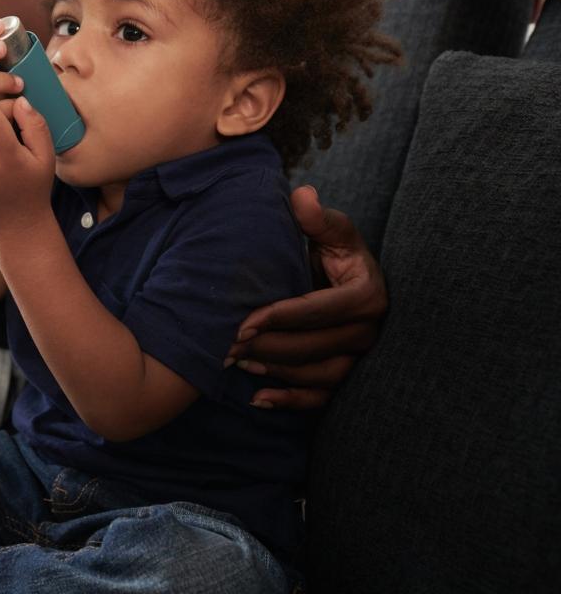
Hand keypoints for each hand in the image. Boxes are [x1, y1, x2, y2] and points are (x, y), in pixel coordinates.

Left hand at [226, 186, 386, 409]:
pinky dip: (291, 401)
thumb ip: (316, 217)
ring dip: (276, 372)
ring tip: (238, 362)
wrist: (341, 280)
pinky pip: (323, 399)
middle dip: (269, 347)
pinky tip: (258, 399)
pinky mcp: (349, 377)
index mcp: (368, 294)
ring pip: (319, 375)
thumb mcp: (330, 232)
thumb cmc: (332, 252)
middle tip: (228, 345)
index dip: (279, 317)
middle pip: (316, 347)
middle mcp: (370, 331)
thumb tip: (301, 196)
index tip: (242, 321)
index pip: (320, 310)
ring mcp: (361, 358)